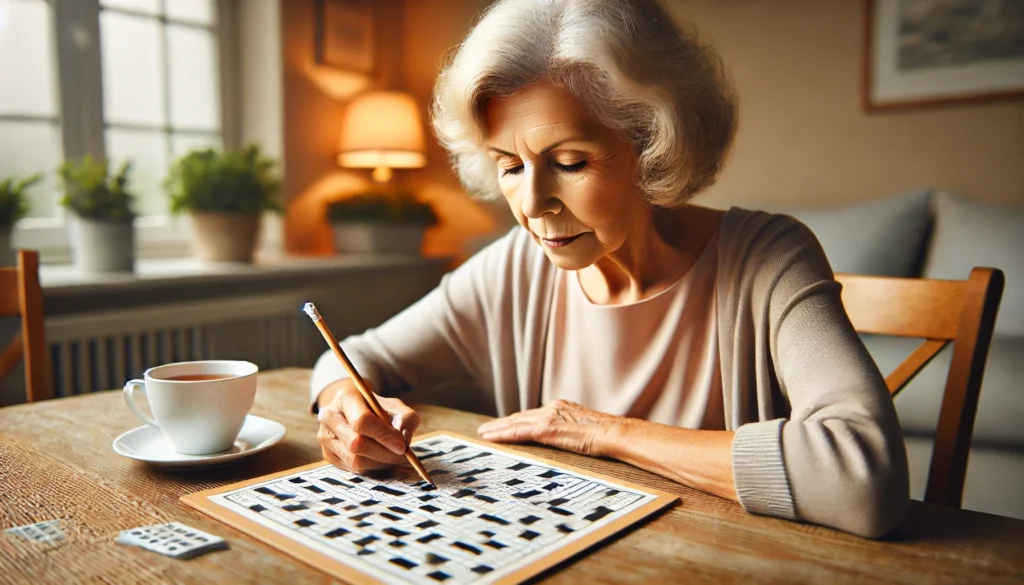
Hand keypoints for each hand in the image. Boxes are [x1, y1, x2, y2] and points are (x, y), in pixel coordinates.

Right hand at [317, 378, 420, 472]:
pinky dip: (372, 468)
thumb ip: (405, 418)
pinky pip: (353, 469)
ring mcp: (325, 438)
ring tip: (394, 457)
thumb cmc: (376, 408)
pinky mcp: (328, 455)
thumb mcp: (394, 405)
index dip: (383, 436)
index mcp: (345, 398)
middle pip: (356, 444)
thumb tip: (404, 438)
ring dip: (380, 463)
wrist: (354, 412)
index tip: (402, 446)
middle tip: (402, 455)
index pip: (362, 421)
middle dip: (384, 453)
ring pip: (354, 461)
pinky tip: (382, 460)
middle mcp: (330, 417)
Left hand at [477, 400, 618, 456]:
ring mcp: (549, 417)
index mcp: (561, 408)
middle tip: (486, 429)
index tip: (505, 425)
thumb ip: (572, 433)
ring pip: (515, 423)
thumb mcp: (585, 431)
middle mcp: (552, 408)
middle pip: (521, 417)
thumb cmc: (606, 436)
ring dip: (497, 429)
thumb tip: (569, 441)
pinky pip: (519, 432)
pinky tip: (492, 438)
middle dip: (502, 423)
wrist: (613, 433)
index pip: (533, 415)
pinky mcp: (547, 428)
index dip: (517, 421)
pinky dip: (503, 435)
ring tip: (483, 434)